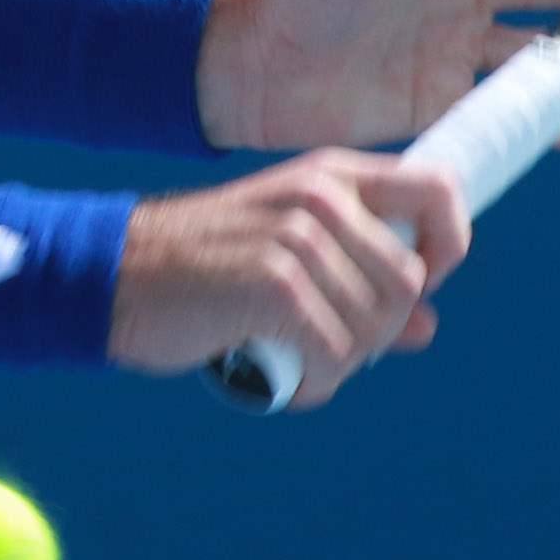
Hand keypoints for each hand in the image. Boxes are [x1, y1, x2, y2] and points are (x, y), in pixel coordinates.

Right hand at [110, 149, 472, 409]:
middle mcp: (320, 197)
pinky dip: (315, 384)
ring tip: (299, 364)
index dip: (447, 248)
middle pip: (407, 283)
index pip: (438, 192)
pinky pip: (334, 355)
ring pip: (374, 328)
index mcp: (330, 175)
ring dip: (342, 364)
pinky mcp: (274, 286)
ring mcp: (296, 238)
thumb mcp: (284, 248)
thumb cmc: (199, 267)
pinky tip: (282, 378)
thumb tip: (425, 325)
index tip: (421, 289)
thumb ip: (356, 274)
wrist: (111, 274)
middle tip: (330, 346)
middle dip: (379, 333)